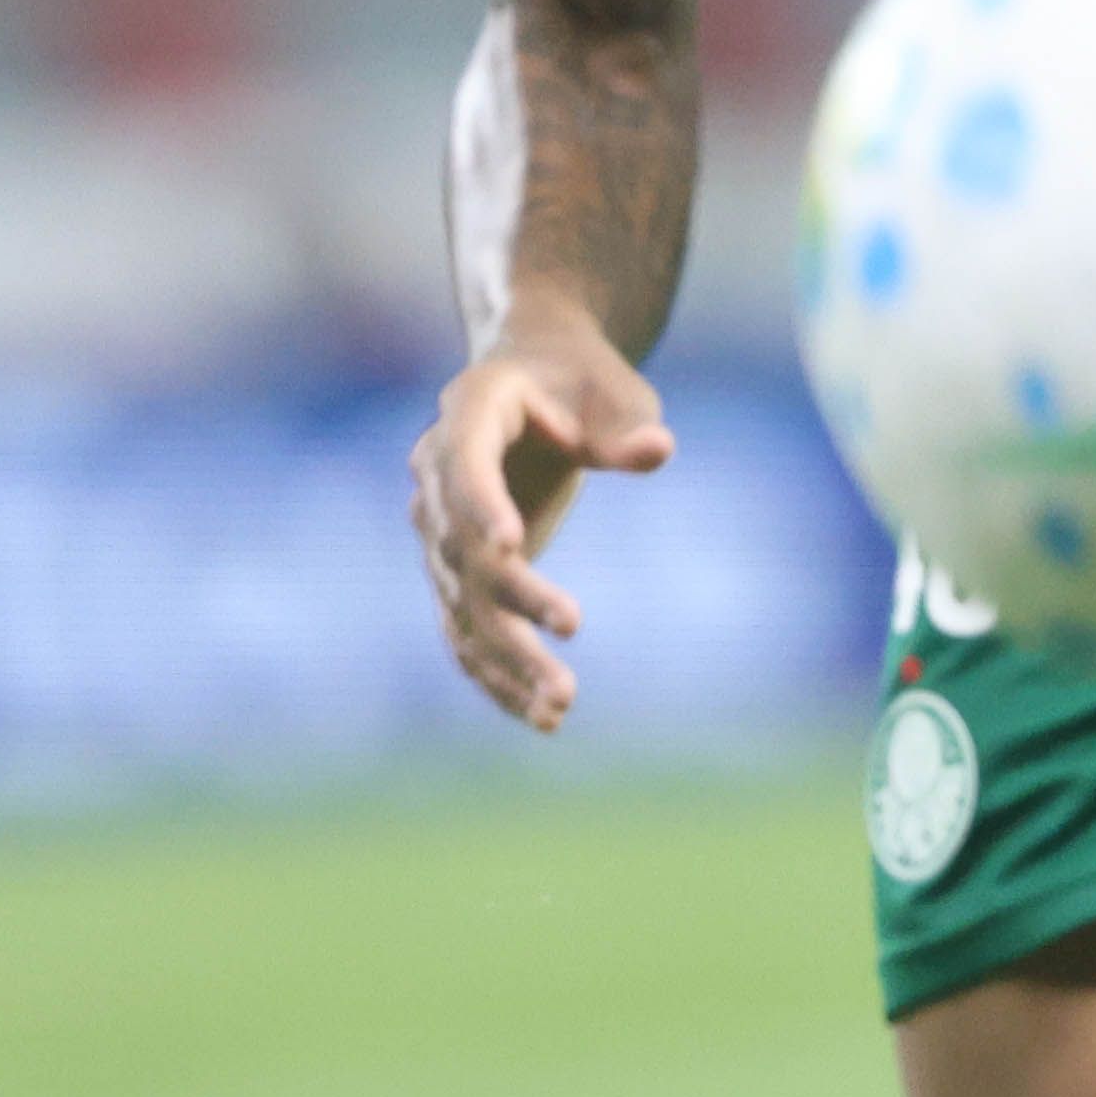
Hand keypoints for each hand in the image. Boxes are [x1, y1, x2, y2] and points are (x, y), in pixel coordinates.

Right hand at [409, 304, 675, 729]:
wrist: (538, 380)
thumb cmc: (582, 379)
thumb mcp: (614, 388)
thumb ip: (628, 424)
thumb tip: (657, 450)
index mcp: (469, 414)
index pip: (464, 466)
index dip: (483, 506)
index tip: (512, 546)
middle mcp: (437, 476)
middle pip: (465, 552)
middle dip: (514, 599)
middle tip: (575, 626)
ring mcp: (440, 531)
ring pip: (465, 606)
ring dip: (507, 659)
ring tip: (559, 705)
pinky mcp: (459, 574)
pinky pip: (469, 631)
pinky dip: (498, 675)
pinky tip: (541, 717)